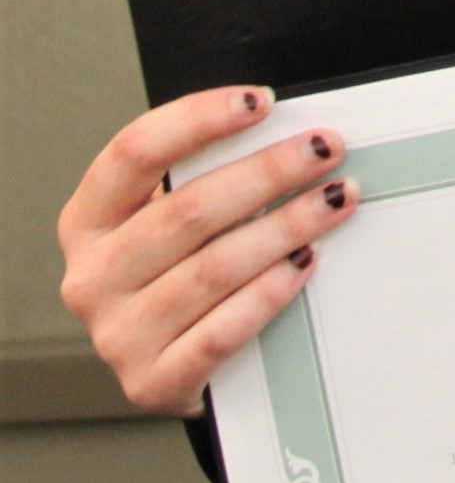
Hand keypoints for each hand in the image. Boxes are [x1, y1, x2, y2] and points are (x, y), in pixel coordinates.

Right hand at [57, 89, 360, 417]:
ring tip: (336, 200)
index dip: (198, 120)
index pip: (134, 152)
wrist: (174, 369)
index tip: (262, 101)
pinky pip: (220, 333)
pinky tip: (305, 265)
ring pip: (212, 270)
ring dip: (285, 228)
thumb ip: (210, 178)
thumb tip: (291, 133)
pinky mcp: (153, 382)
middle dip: (268, 172)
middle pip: (187, 211)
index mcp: (89, 220)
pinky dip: (268, 294)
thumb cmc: (182, 274)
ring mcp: (118, 334)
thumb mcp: (176, 222)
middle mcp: (92, 276)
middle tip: (325, 148)